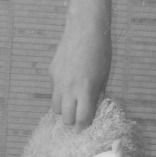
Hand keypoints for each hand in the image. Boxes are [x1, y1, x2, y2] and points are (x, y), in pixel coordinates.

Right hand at [50, 6, 111, 128]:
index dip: (84, 126)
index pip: (82, 119)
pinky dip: (60, 93)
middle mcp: (69, 88)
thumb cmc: (100, 52)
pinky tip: (68, 85)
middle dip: (73, 121)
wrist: (85, 29)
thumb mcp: (104, 76)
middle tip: (79, 118)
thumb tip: (93, 108)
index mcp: (86, 89)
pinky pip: (54, 90)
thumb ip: (97, 94)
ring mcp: (58, 80)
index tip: (86, 128)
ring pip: (55, 108)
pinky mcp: (52, 72)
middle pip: (66, 118)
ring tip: (72, 104)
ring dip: (64, 109)